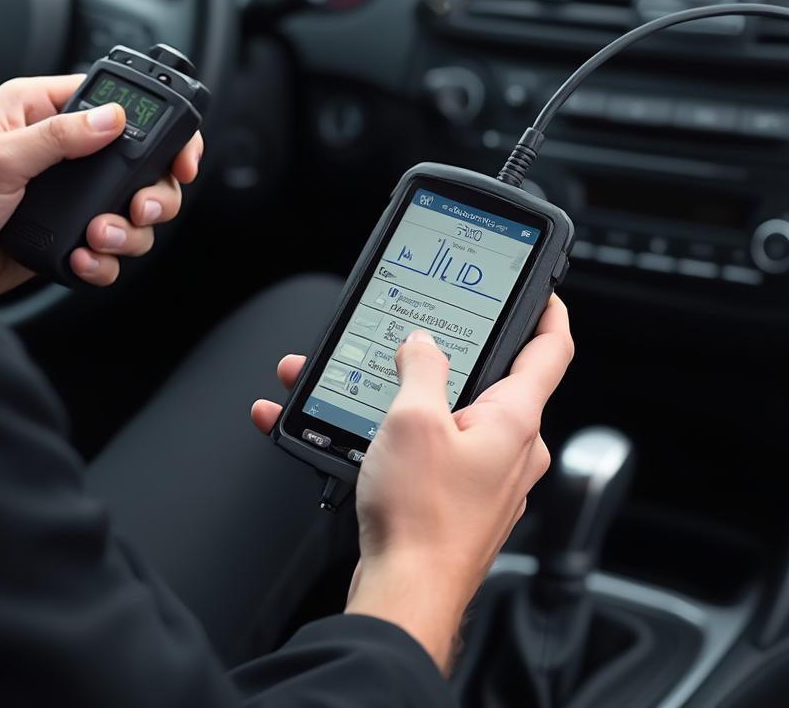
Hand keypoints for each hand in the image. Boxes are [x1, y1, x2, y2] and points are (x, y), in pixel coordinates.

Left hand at [0, 75, 202, 300]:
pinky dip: (105, 261)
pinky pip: (109, 250)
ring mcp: (68, 196)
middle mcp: (62, 153)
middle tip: (142, 207)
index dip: (158, 126)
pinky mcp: (67, 235)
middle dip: (153, 193)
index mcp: (41, 112)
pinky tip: (82, 260)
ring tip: (98, 237)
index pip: (117, 104)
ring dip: (128, 232)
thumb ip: (58, 137)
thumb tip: (113, 119)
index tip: (179, 154)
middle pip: (141, 165)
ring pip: (132, 212)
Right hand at [251, 297, 573, 673]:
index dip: (548, 312)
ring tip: (344, 390)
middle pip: (487, 381)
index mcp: (514, 420)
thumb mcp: (412, 420)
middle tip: (407, 339)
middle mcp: (511, 449)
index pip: (550, 350)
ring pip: (445, 417)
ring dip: (394, 399)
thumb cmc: (421, 519)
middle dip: (437, 358)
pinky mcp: (458, 502)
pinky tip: (337, 434)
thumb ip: (421, 369)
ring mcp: (486, 479)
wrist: (405, 595)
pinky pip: (427, 453)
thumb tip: (422, 346)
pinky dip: (386, 438)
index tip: (541, 292)